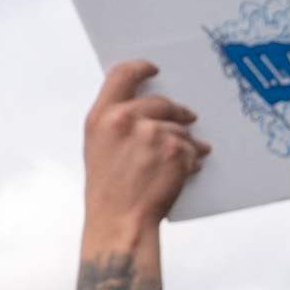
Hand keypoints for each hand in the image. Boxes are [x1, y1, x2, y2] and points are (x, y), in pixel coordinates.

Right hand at [76, 57, 208, 241]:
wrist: (120, 221)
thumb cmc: (107, 192)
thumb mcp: (97, 148)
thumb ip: (114, 123)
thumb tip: (141, 110)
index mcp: (101, 117)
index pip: (121, 75)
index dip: (140, 68)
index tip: (153, 69)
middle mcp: (126, 120)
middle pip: (160, 101)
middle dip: (176, 111)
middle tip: (186, 117)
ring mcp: (153, 134)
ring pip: (180, 127)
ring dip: (184, 141)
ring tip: (178, 158)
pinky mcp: (176, 150)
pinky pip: (191, 147)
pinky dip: (191, 159)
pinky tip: (182, 172)